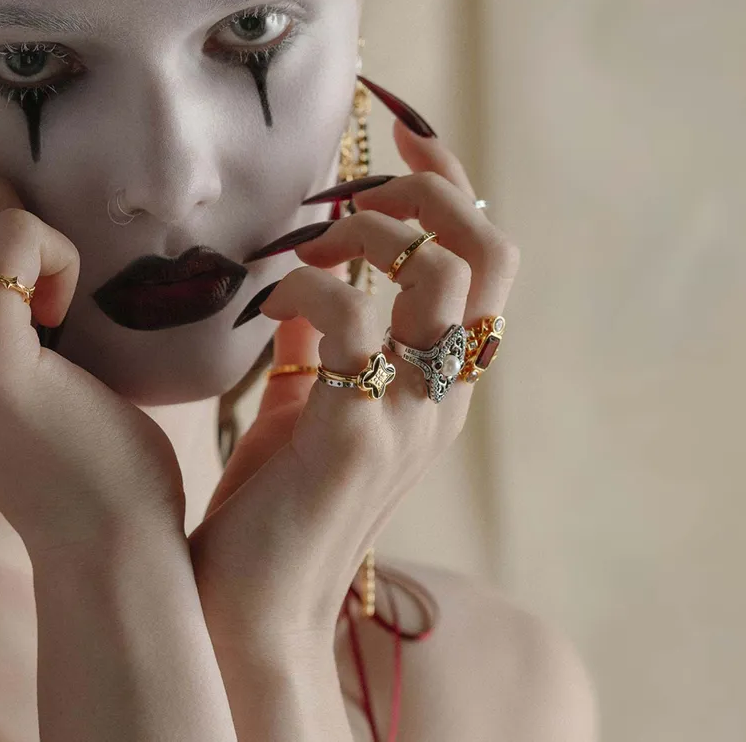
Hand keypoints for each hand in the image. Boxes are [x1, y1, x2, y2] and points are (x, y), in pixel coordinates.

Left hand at [189, 116, 519, 636]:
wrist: (256, 607)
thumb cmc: (277, 511)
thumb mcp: (311, 415)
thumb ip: (323, 356)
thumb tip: (304, 292)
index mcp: (444, 387)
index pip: (489, 264)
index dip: (456, 188)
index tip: (403, 138)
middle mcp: (448, 396)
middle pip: (488, 252)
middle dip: (425, 190)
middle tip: (350, 187)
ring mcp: (413, 415)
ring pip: (437, 272)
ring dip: (363, 232)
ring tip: (302, 249)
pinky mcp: (358, 432)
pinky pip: (349, 318)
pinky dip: (303, 290)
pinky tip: (265, 307)